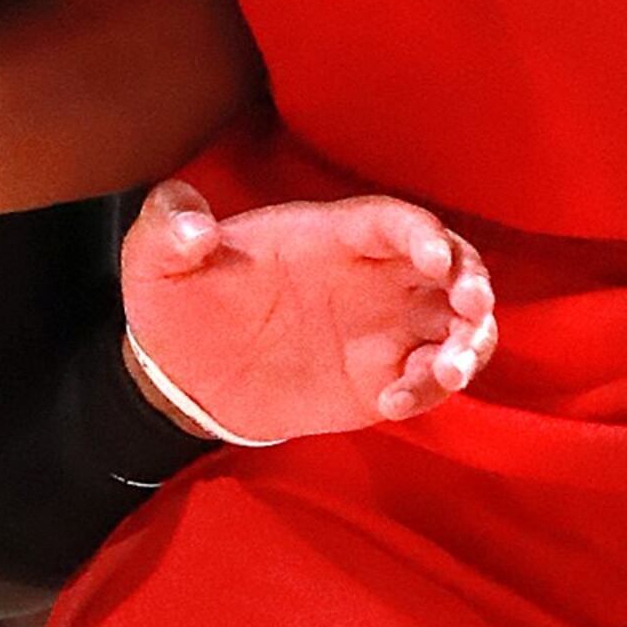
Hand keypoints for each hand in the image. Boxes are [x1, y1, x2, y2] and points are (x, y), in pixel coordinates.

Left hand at [120, 181, 494, 443]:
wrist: (180, 374)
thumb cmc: (177, 302)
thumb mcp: (154, 259)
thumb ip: (169, 226)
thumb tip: (195, 227)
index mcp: (326, 236)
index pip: (391, 222)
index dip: (421, 233)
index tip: (434, 257)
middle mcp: (367, 277)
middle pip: (449, 266)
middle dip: (472, 282)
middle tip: (470, 308)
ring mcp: (380, 329)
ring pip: (454, 324)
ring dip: (468, 343)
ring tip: (443, 371)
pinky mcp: (378, 378)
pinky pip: (426, 380)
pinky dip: (427, 390)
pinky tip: (393, 404)